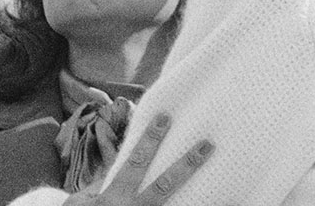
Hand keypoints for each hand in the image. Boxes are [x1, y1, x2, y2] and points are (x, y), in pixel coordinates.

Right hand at [64, 113, 213, 205]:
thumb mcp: (82, 200)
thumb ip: (102, 184)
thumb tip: (119, 166)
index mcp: (115, 196)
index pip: (135, 162)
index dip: (150, 139)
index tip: (165, 118)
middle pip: (165, 185)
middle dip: (187, 164)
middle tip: (208, 144)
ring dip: (206, 202)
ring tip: (232, 196)